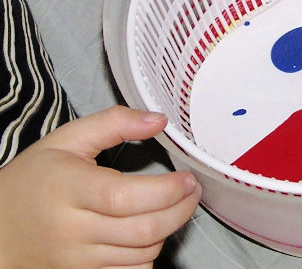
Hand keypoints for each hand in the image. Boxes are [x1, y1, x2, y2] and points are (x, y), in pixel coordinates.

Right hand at [0, 106, 200, 268]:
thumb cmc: (35, 181)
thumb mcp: (67, 140)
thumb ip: (114, 123)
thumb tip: (158, 120)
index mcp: (69, 189)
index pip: (125, 197)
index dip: (166, 190)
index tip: (186, 178)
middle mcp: (73, 229)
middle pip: (143, 229)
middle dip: (180, 210)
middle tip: (192, 191)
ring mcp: (78, 259)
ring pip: (142, 253)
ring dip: (168, 230)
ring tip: (174, 206)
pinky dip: (149, 254)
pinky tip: (151, 231)